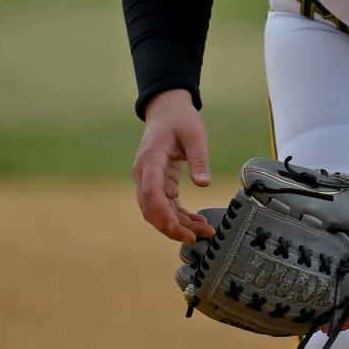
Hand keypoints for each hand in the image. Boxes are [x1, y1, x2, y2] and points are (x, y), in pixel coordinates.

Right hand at [132, 89, 216, 244]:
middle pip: (151, 208)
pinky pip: (165, 205)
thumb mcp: (195, 134)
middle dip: (171, 226)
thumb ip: (199, 158)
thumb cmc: (181, 119)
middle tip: (195, 238)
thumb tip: (205, 184)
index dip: (162, 213)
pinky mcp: (157, 183)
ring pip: (157, 211)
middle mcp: (144, 173)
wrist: (167, 111)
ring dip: (177, 224)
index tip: (177, 228)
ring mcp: (148, 180)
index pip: (151, 192)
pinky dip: (179, 216)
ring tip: (203, 232)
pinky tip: (197, 222)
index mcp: (151, 160)